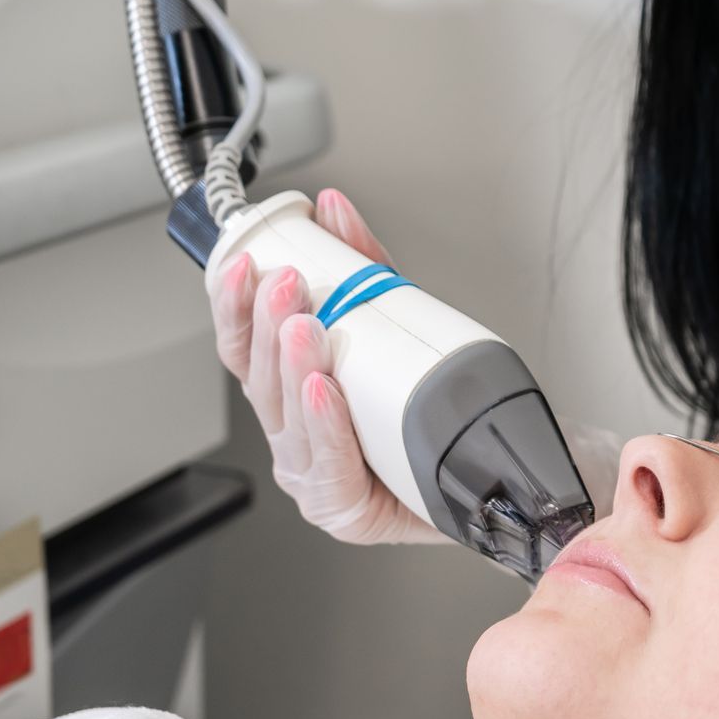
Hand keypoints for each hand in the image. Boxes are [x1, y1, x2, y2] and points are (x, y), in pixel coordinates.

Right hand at [207, 188, 445, 544]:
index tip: (243, 266)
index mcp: (288, 393)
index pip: (243, 348)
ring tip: (303, 324)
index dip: (234, 307)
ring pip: (287, 419)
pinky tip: (320, 390)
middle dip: (266, 326)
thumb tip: (333, 209)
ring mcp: (313, 475)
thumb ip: (362, 266)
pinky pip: (329, 464)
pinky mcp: (343, 509)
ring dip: (292, 366)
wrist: (484, 475)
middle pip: (259, 380)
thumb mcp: (392, 323)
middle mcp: (293, 434)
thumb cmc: (426, 409)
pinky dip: (324, 423)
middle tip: (284, 283)